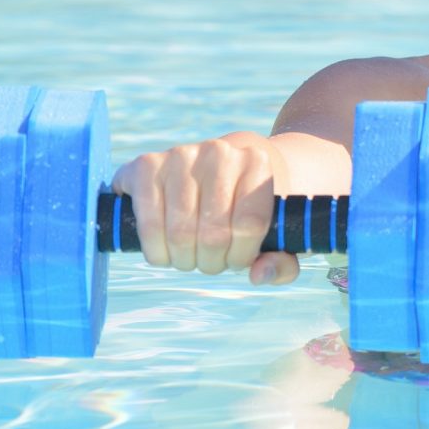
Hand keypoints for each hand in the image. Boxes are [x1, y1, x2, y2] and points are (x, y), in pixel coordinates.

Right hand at [112, 133, 296, 284]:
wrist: (212, 172)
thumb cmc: (246, 209)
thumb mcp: (275, 234)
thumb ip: (282, 262)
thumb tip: (259, 274)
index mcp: (256, 164)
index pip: (250, 225)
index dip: (241, 256)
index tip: (238, 260)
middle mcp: (219, 153)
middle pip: (213, 234)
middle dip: (211, 262)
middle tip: (211, 260)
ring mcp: (180, 156)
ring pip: (179, 233)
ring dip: (183, 260)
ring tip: (190, 256)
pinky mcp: (146, 166)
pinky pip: (149, 225)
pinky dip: (156, 251)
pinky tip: (164, 251)